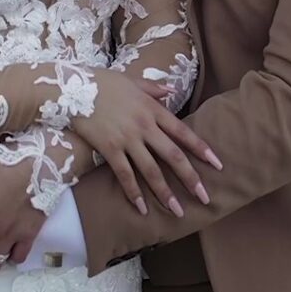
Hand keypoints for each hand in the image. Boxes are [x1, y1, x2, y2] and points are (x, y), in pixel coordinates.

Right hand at [74, 70, 221, 218]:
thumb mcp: (132, 80)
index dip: (201, 149)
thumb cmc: (103, 82)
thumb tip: (171, 90)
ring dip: (165, 192)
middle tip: (205, 197)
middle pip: (172, 155)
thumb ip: (154, 88)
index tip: (217, 164)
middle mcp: (144, 125)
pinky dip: (134, 193)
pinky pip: (124, 175)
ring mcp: (127, 139)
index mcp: (152, 108)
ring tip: (177, 211)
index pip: (182, 132)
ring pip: (151, 170)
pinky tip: (142, 208)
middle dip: (190, 178)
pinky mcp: (109, 149)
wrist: (73, 88)